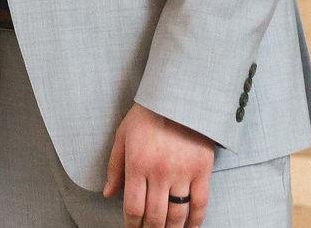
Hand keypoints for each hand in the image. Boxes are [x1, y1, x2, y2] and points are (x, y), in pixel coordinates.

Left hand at [104, 104, 214, 227]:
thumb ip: (114, 166)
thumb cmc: (147, 115)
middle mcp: (159, 172)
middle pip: (155, 216)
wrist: (178, 97)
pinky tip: (189, 227)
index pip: (134, 207)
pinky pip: (200, 205)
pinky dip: (195, 222)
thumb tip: (108, 193)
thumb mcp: (123, 135)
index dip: (132, 224)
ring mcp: (182, 173)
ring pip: (177, 216)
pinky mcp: (202, 171)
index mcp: (137, 163)